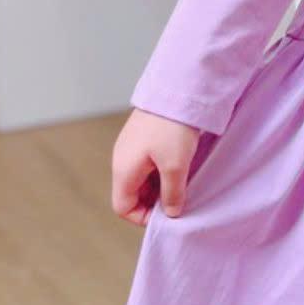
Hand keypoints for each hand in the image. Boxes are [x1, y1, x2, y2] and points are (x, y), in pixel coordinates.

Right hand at [112, 109, 200, 225]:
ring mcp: (131, 147)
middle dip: (153, 201)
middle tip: (177, 198)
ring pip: (141, 179)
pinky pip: (147, 163)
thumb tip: (170, 213)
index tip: (166, 214)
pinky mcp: (142, 137)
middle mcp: (122, 159)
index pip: (122, 207)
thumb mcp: (175, 166)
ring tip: (181, 181)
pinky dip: (161, 170)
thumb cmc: (172, 127)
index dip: (143, 217)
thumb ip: (172, 193)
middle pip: (131, 194)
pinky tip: (179, 165)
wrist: (176, 87)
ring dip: (159, 185)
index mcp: (123, 169)